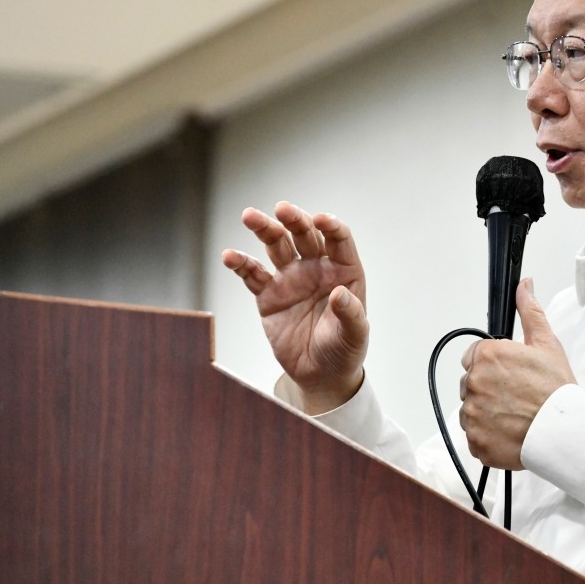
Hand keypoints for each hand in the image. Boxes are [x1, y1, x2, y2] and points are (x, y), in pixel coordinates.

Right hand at [221, 202, 367, 414]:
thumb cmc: (344, 350)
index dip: (331, 226)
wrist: (320, 374)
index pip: (339, 239)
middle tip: (281, 209)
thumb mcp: (354, 335)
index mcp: (344, 271)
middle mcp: (317, 268)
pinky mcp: (268, 295)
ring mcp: (291, 278)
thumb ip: (350, 314)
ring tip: (250, 216)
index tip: (320, 220)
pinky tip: (230, 256)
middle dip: (294, 220)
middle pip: (305, 235)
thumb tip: (340, 294)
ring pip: (277, 246)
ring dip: (264, 229)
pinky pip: (253, 274)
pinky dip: (241, 264)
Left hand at [459, 278, 575, 469]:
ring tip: (514, 415)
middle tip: (516, 396)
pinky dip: (489, 436)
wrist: (565, 430)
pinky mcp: (476, 441)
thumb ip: (529, 312)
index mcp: (487, 357)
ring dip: (487, 413)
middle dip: (488, 388)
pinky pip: (475, 436)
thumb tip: (524, 286)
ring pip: (472, 411)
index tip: (510, 374)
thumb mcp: (546, 344)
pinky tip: (510, 431)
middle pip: (471, 383)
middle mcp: (474, 384)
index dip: (493, 364)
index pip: (474, 356)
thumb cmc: (556, 388)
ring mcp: (473, 415)